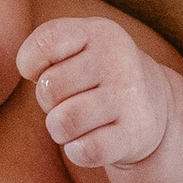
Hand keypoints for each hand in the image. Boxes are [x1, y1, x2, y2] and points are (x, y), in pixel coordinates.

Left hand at [19, 15, 174, 174]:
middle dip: (48, 101)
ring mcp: (129, 96)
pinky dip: (77, 151)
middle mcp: (118, 58)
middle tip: (67, 100)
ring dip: (59, 129)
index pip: (45, 42)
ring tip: (75, 122)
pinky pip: (85, 151)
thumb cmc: (93, 76)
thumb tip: (36, 78)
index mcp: (99, 31)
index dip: (31, 64)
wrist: (152, 104)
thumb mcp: (75, 47)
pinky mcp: (136, 132)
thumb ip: (43, 50)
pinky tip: (89, 141)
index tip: (47, 70)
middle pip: (49, 88)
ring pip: (63, 122)